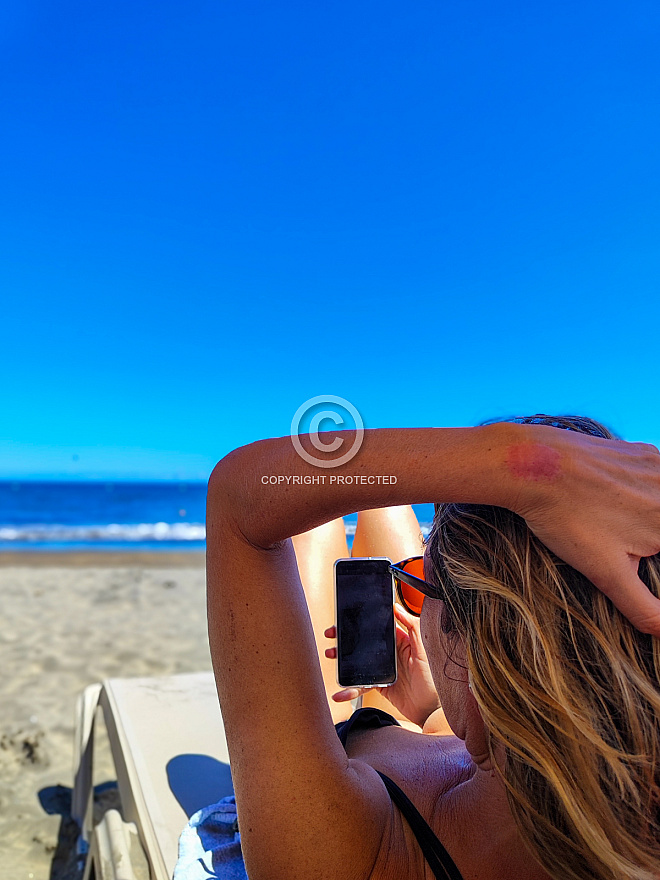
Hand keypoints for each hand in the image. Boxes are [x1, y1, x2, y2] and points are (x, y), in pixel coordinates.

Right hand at [324, 604, 440, 727]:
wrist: (433, 710)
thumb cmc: (434, 680)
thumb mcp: (425, 649)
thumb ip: (412, 626)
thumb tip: (398, 608)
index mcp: (400, 641)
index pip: (378, 627)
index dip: (362, 622)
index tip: (348, 618)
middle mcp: (390, 654)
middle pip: (363, 643)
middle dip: (346, 639)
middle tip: (332, 635)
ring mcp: (383, 670)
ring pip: (358, 662)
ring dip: (342, 661)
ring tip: (331, 656)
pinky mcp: (379, 685)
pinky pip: (360, 685)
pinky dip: (349, 689)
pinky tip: (340, 691)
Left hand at [507, 425, 659, 634]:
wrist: (532, 464)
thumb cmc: (566, 519)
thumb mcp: (605, 573)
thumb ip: (643, 607)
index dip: (651, 556)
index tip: (635, 559)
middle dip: (649, 543)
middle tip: (624, 546)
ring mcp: (657, 465)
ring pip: (659, 501)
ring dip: (648, 518)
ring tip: (614, 529)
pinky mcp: (639, 451)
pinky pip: (654, 477)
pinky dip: (645, 494)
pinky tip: (617, 502)